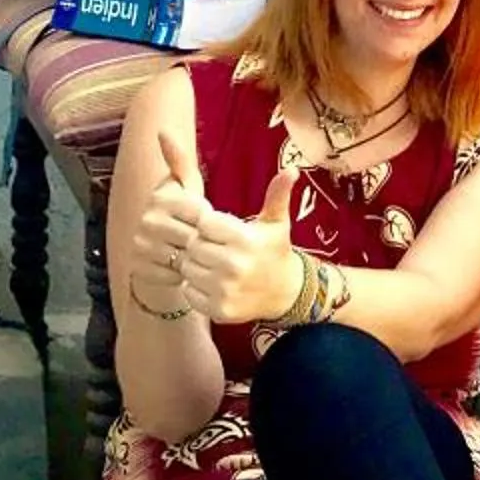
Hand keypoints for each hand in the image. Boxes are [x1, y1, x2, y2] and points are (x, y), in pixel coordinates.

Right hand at [124, 108, 215, 317]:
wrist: (160, 246)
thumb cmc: (182, 211)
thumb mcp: (187, 185)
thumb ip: (181, 161)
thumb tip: (161, 130)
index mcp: (161, 196)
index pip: (201, 213)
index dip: (210, 220)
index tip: (206, 220)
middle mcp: (146, 220)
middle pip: (193, 237)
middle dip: (202, 241)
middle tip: (201, 239)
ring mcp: (140, 245)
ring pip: (184, 258)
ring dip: (193, 259)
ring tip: (192, 251)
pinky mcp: (138, 268)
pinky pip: (172, 276)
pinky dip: (180, 274)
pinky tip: (180, 266)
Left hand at [177, 163, 304, 323]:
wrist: (285, 293)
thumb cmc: (274, 250)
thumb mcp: (276, 221)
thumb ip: (277, 194)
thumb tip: (292, 169)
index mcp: (246, 240)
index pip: (204, 222)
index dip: (208, 225)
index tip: (218, 230)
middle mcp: (235, 266)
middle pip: (193, 245)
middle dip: (200, 244)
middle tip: (213, 248)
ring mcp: (226, 291)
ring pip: (187, 269)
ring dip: (194, 265)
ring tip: (211, 264)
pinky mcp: (219, 311)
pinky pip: (189, 293)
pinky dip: (194, 287)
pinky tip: (210, 283)